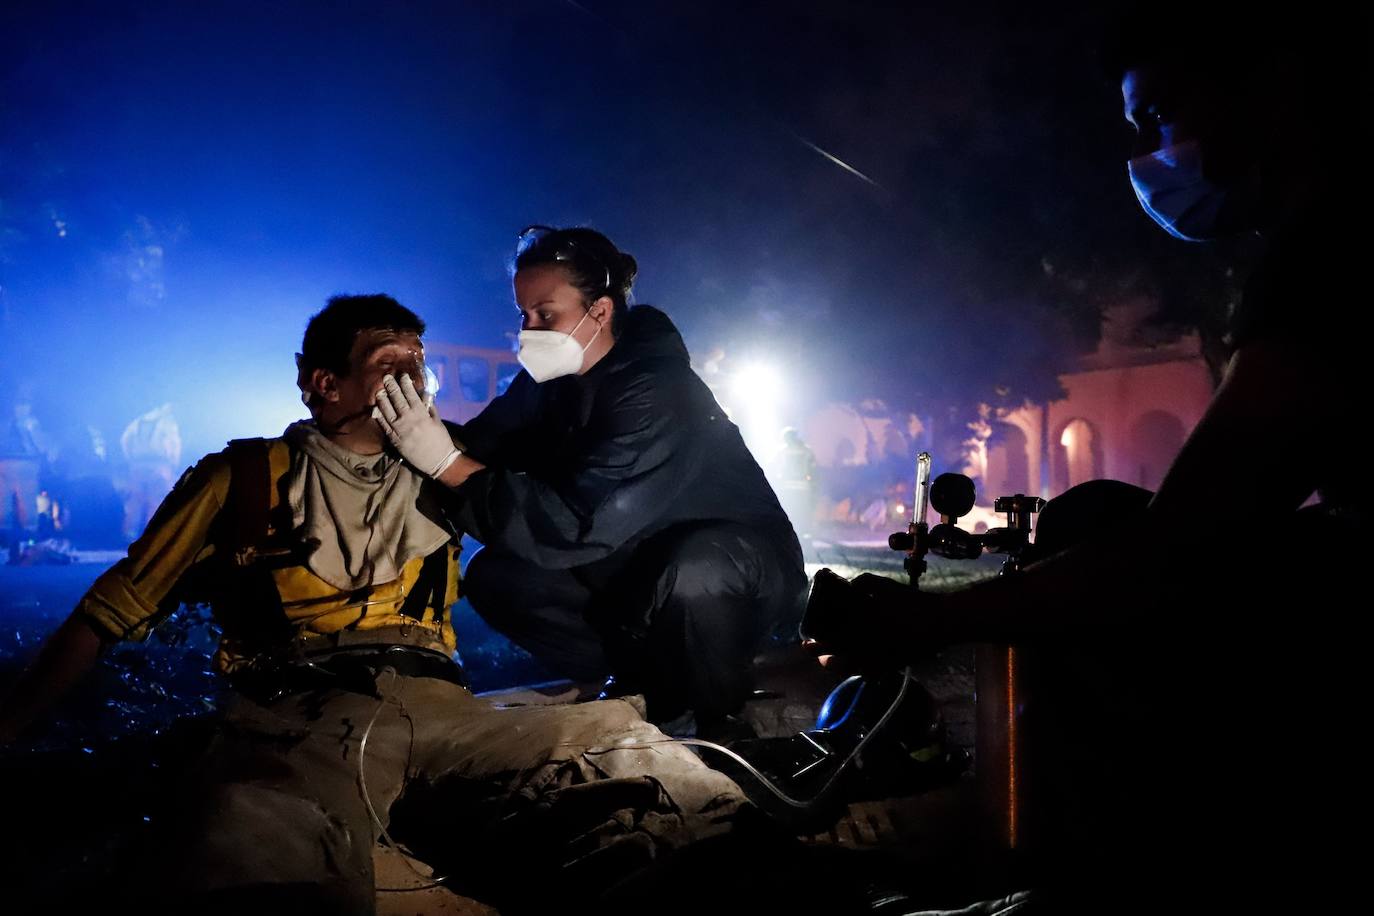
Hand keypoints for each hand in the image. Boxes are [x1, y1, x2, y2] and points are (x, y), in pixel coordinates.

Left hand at [373, 373, 460, 477]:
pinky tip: (376, 409)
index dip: (406, 384)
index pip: (411, 395)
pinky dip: (379, 417)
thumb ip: (430, 408)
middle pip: (397, 400)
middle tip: (386, 378)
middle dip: (392, 387)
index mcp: (421, 414)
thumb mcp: (437, 421)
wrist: (437, 461)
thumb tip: (424, 395)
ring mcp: (399, 430)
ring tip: (379, 391)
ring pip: (387, 411)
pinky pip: (384, 426)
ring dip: (382, 400)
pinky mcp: (394, 440)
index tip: (402, 376)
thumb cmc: (440, 440)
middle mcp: (408, 420)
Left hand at [802, 570, 940, 672]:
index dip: (815, 644)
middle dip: (821, 656)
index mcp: (861, 627)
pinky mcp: (891, 667)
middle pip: (835, 659)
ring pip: (849, 670)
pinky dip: (859, 670)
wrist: (939, 621)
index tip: (806, 643)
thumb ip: (861, 583)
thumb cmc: (910, 601)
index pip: (830, 641)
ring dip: (837, 665)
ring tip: (829, 660)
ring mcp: (879, 660)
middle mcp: (866, 647)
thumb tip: (847, 587)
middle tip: (813, 651)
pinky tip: (855, 665)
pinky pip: (869, 673)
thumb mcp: (883, 584)